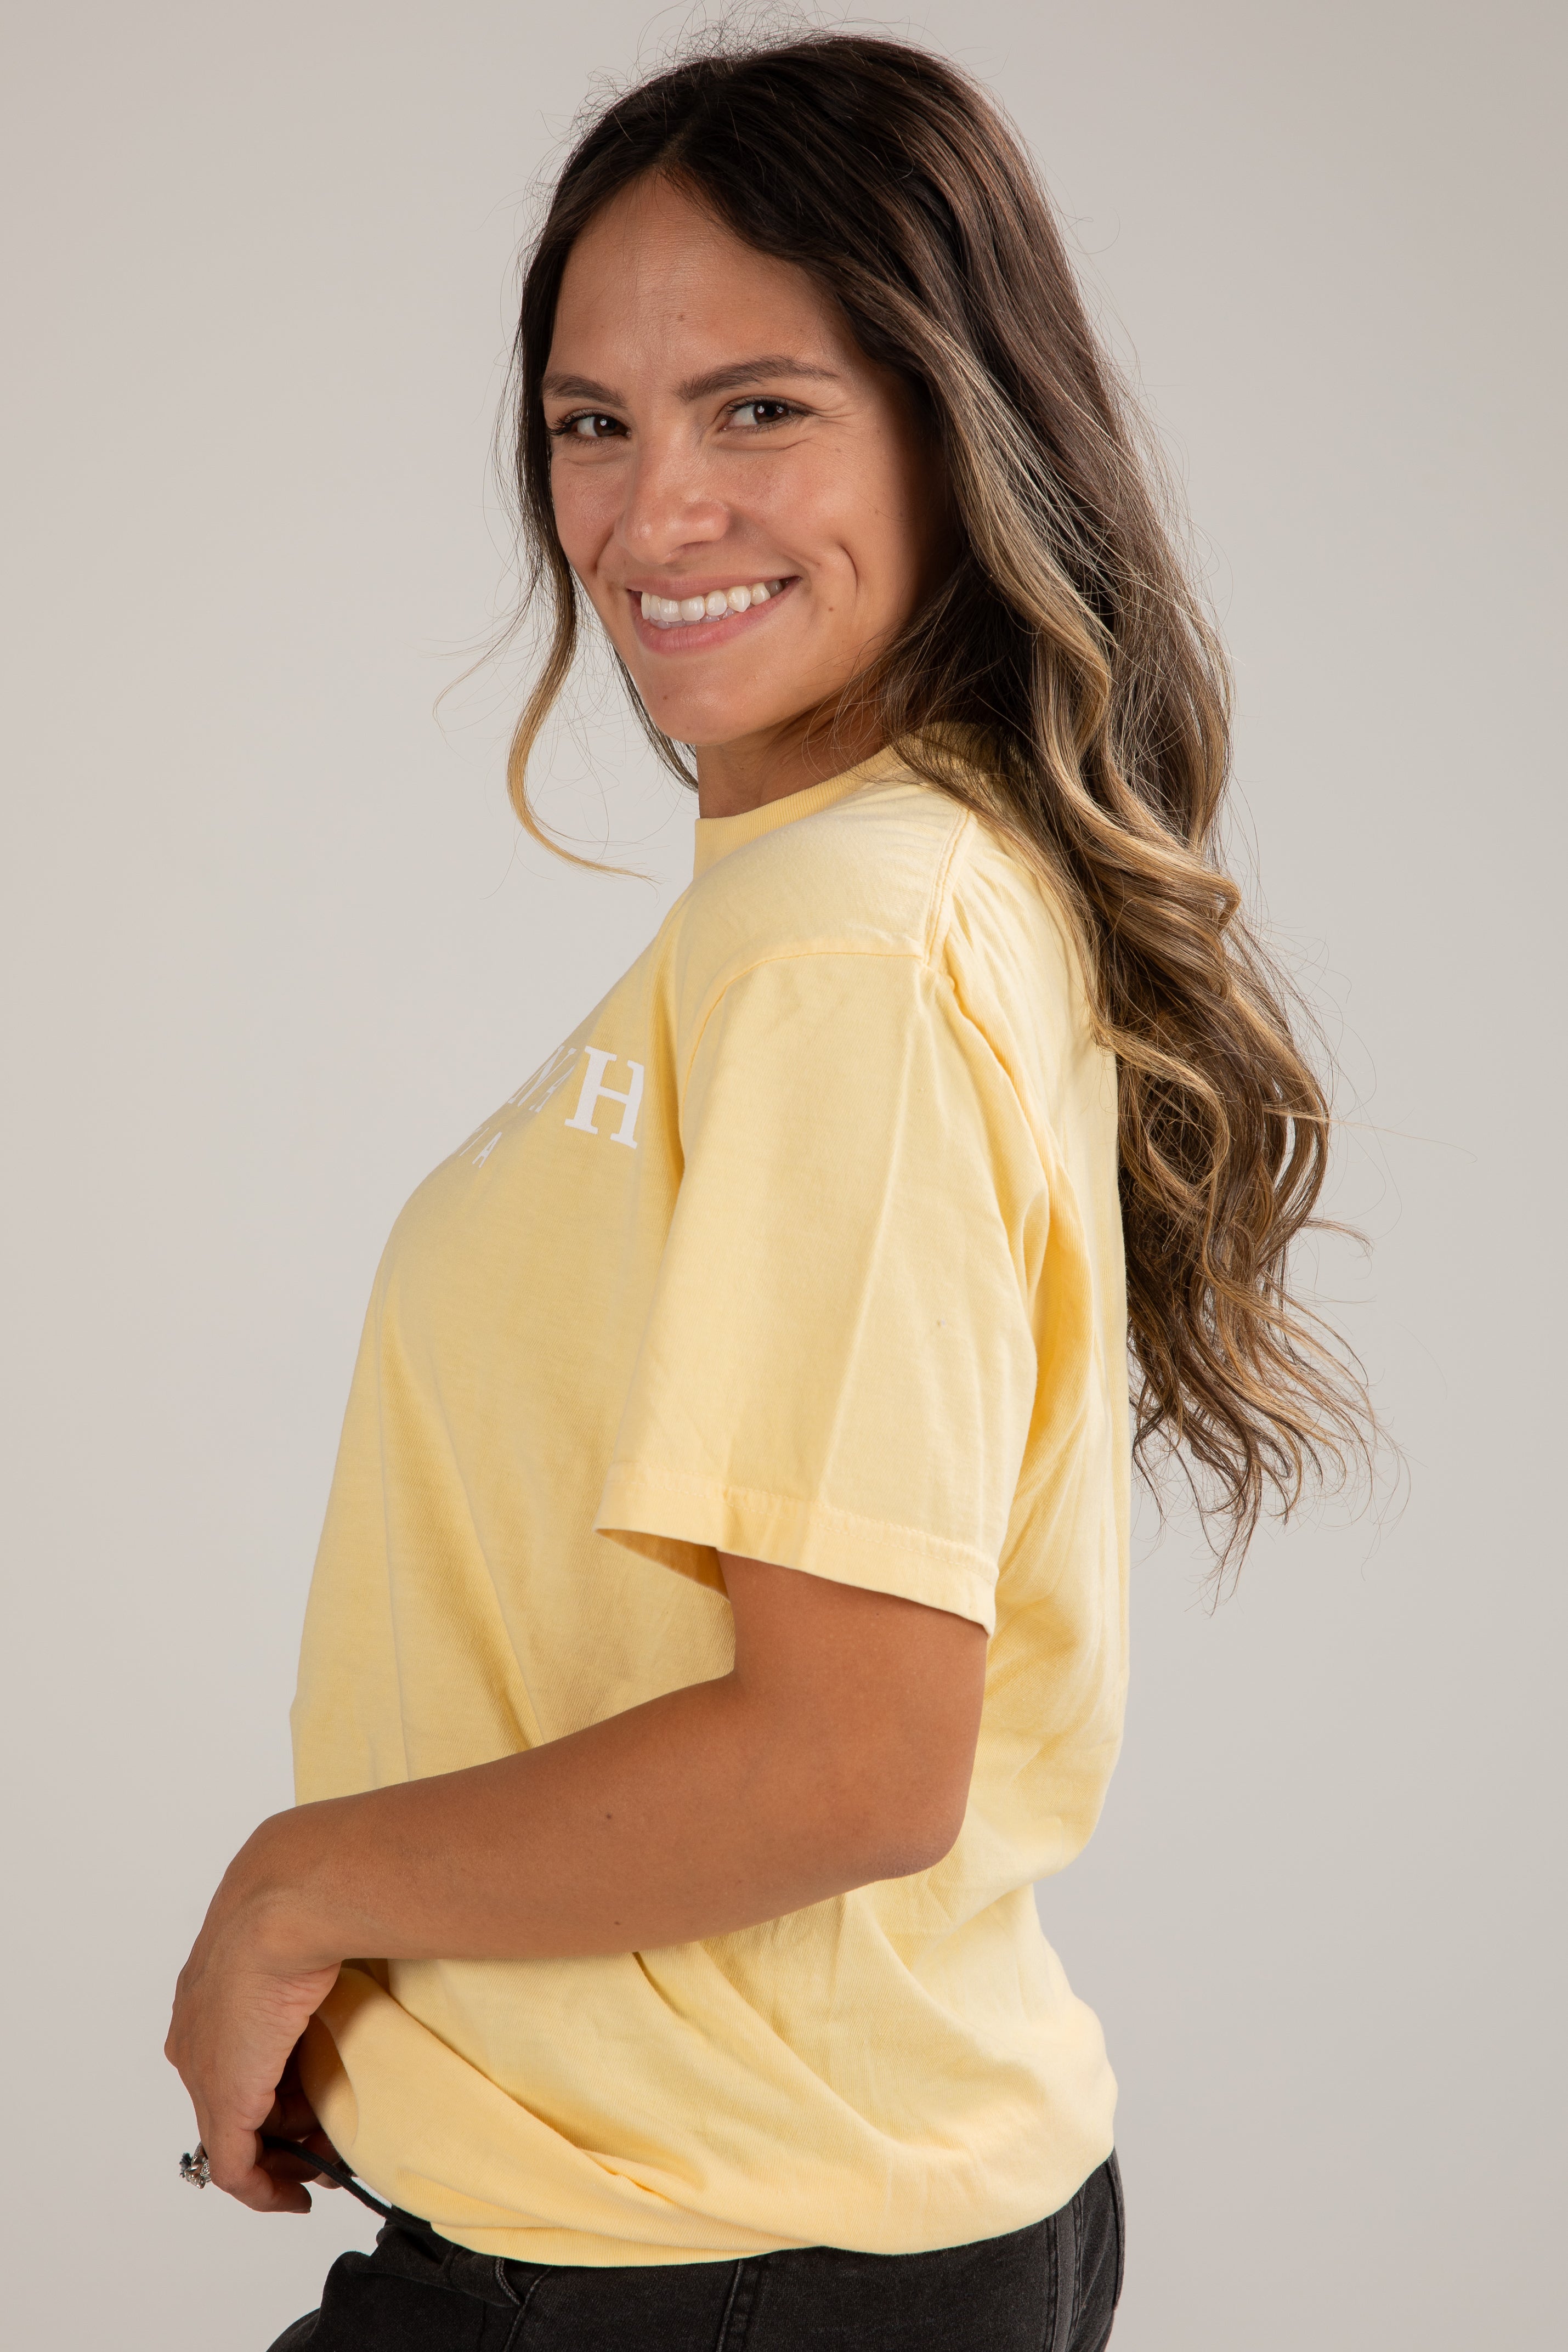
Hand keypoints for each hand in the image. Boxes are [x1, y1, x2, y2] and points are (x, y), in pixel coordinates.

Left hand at [166, 1823, 341, 2213]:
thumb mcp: (309, 1930)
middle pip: (238, 2098)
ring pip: (239, 2133)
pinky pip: (235, 2167)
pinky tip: (295, 2198)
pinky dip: (264, 2190)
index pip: (239, 2054)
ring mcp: (206, 2069)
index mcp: (211, 1990)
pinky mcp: (224, 2102)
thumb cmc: (310, 1898)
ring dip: (284, 2154)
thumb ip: (319, 1953)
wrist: (286, 1903)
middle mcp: (197, 2035)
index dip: (278, 2081)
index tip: (314, 2098)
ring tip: (327, 2160)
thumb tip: (366, 1946)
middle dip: (284, 2126)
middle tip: (329, 2139)